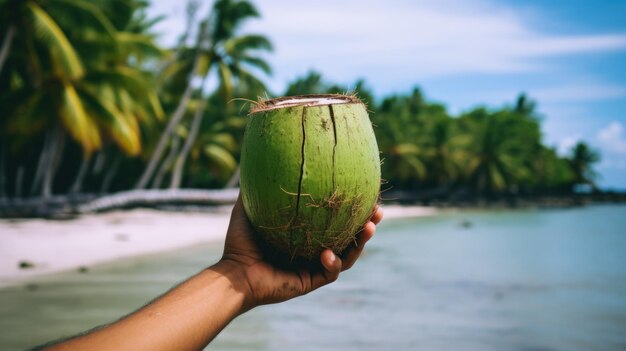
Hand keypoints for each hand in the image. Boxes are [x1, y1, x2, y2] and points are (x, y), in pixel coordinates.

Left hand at [215, 194, 382, 311]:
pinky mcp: (310, 282)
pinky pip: (330, 273)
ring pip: (348, 255)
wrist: (234, 274)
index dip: (352, 207)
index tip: (366, 191)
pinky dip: (333, 263)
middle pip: (350, 235)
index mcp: (306, 233)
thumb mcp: (249, 207)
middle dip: (367, 223)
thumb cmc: (239, 241)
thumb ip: (256, 186)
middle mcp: (314, 249)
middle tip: (378, 210)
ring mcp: (314, 267)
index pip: (336, 218)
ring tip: (369, 227)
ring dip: (361, 242)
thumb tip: (259, 156)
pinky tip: (328, 253)